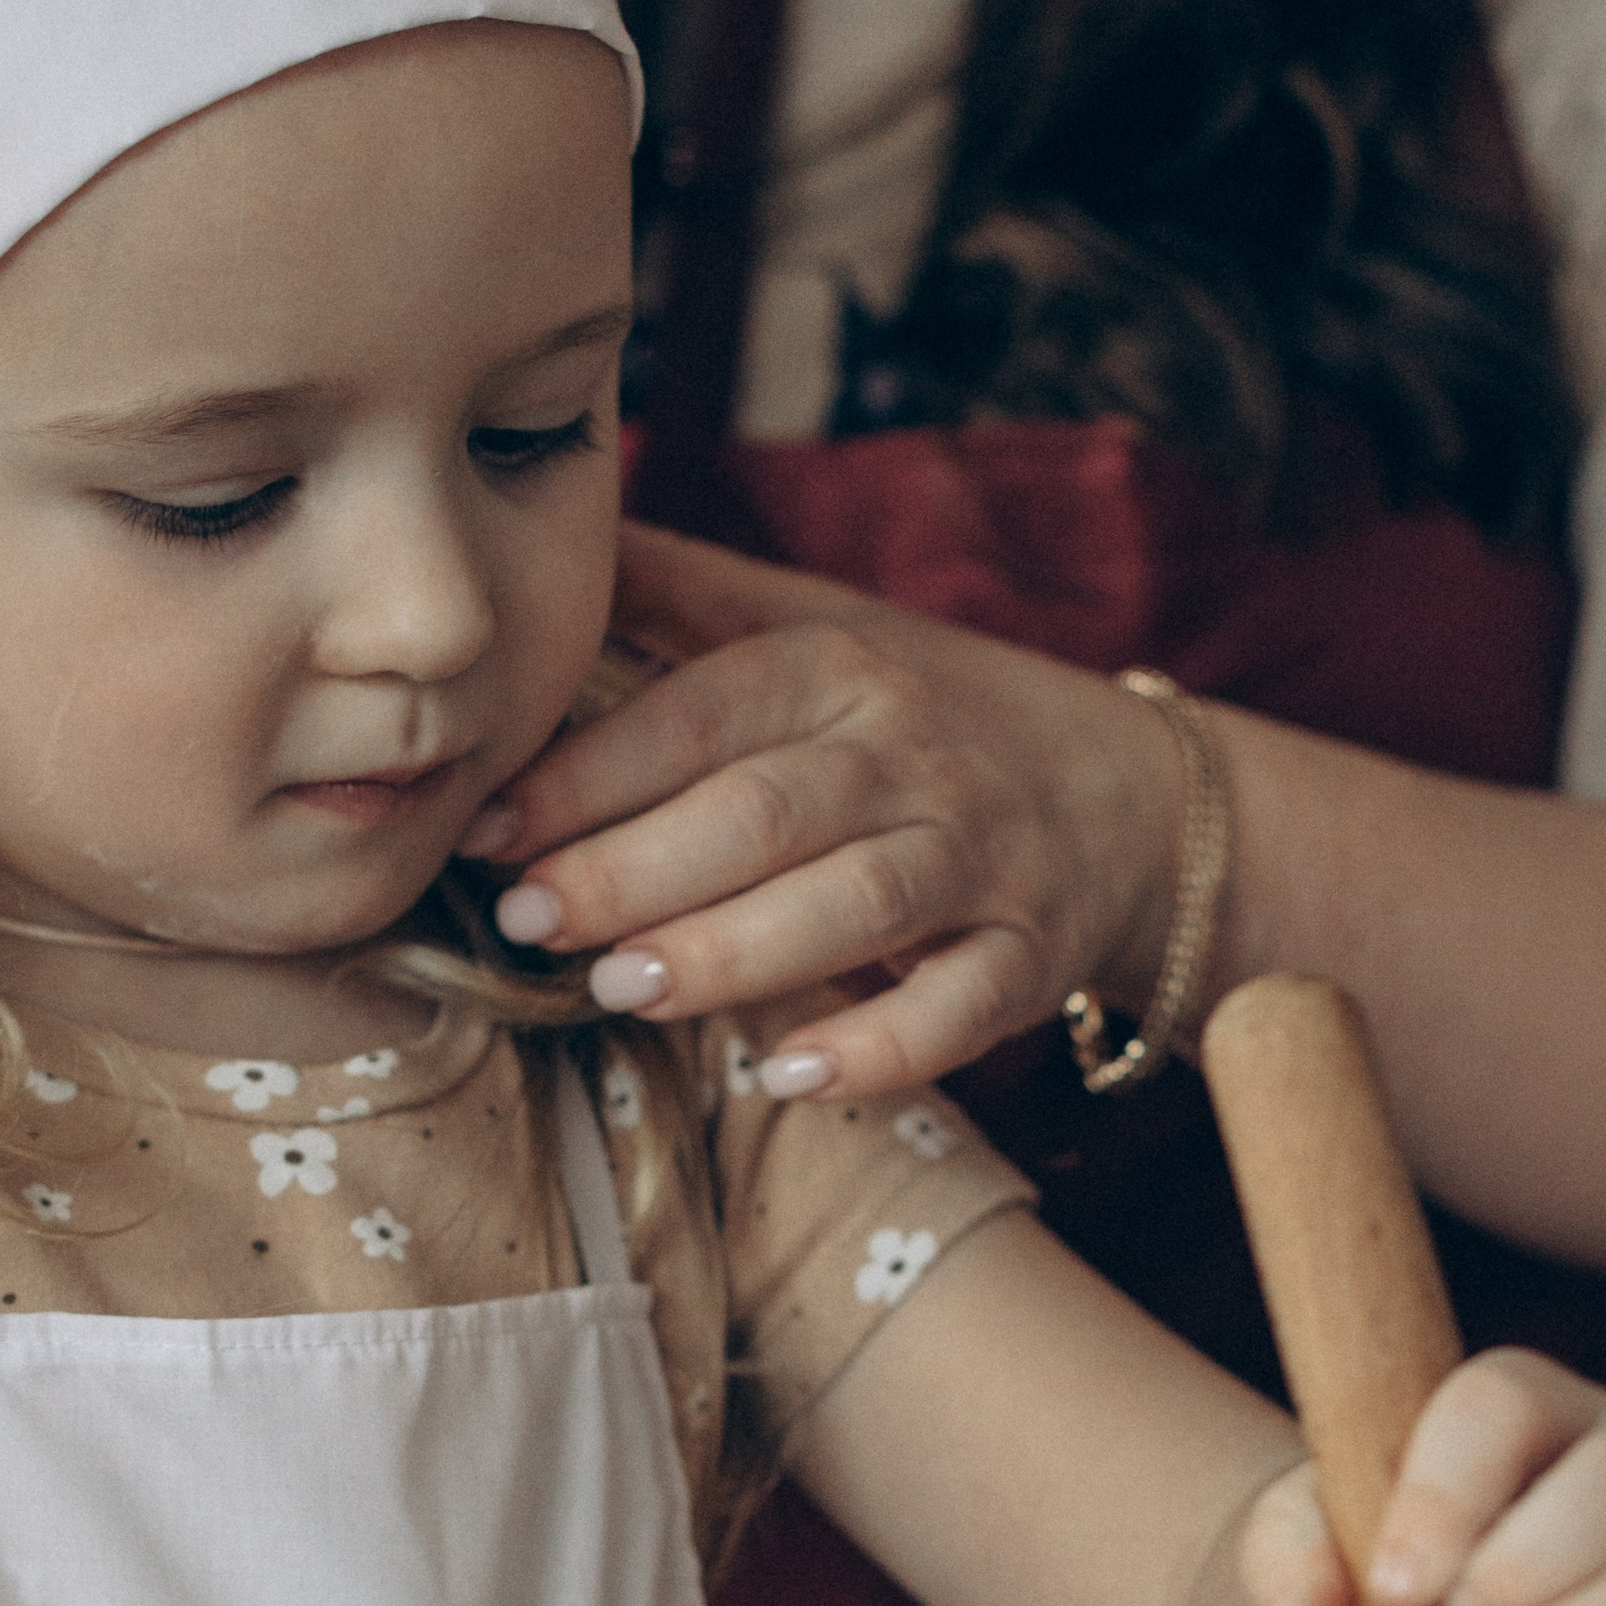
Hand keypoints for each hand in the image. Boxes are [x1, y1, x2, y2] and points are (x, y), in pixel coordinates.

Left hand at [462, 522, 1183, 1096]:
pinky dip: (879, 1046)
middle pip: (762, 813)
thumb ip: (679, 597)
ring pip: (854, 905)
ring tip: (620, 988)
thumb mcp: (814, 631)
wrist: (1120, 795)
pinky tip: (788, 1074)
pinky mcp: (1030, 953)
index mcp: (841, 668)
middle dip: (632, 870)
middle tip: (527, 920)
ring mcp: (981, 856)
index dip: (585, 776)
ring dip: (730, 951)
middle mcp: (913, 755)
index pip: (699, 716)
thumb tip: (542, 531)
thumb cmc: (922, 719)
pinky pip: (959, 1006)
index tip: (484, 830)